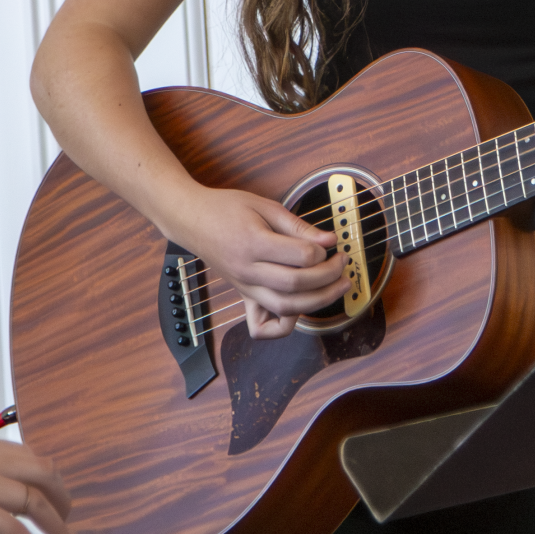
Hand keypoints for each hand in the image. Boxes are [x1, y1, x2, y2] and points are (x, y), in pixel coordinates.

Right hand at [165, 184, 343, 339]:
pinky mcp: (244, 296)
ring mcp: (244, 288)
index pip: (300, 257)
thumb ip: (298, 226)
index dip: (323, 252)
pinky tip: (300, 310)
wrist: (192, 220)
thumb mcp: (264, 206)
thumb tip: (329, 240)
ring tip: (338, 286)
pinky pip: (261, 326)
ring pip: (285, 308)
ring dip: (318, 301)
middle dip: (328, 277)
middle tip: (342, 264)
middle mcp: (247, 271)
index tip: (331, 244)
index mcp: (253, 243)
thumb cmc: (227, 209)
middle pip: (296, 285)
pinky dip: (283, 326)